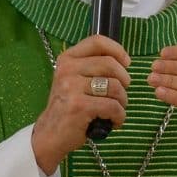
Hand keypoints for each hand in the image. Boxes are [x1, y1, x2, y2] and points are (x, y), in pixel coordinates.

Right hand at [32, 35, 131, 174]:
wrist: (50, 134)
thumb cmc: (67, 106)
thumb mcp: (73, 80)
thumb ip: (92, 67)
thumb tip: (123, 61)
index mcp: (67, 59)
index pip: (97, 41)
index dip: (117, 50)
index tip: (126, 63)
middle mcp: (67, 69)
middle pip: (110, 64)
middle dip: (124, 80)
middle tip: (121, 94)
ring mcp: (72, 87)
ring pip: (115, 87)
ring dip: (122, 101)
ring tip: (116, 111)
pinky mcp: (79, 106)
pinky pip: (113, 106)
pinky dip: (119, 116)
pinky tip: (113, 122)